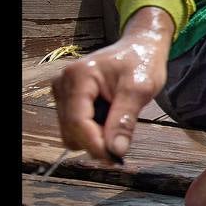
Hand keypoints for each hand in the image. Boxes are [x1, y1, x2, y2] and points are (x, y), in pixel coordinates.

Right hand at [50, 7, 174, 161]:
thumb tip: (116, 150)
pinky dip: (92, 131)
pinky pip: (74, 126)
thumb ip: (125, 120)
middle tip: (122, 143)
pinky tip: (109, 120)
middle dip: (95, 141)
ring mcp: (63, 90)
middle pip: (71, 130)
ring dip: (94, 136)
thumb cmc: (143, 61)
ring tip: (118, 123)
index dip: (94, 144)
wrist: (140, 46)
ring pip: (71, 132)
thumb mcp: (141, 89)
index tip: (114, 159)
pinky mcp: (67, 98)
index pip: (78, 121)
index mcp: (79, 76)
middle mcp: (63, 82)